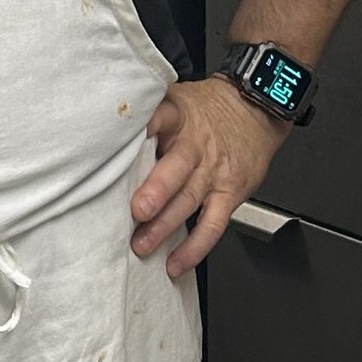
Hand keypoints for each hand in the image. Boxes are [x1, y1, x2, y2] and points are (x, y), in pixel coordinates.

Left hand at [131, 75, 281, 275]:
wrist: (255, 111)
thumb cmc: (207, 110)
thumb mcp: (178, 100)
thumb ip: (149, 116)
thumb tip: (105, 132)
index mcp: (179, 117)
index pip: (161, 116)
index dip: (146, 127)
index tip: (124, 140)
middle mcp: (195, 146)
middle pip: (177, 167)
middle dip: (157, 191)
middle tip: (138, 210)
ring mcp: (213, 172)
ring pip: (189, 200)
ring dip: (165, 225)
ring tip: (143, 244)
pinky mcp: (229, 194)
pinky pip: (213, 224)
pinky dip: (195, 247)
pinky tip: (176, 262)